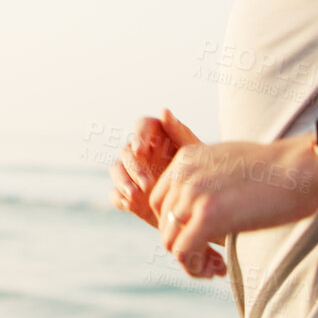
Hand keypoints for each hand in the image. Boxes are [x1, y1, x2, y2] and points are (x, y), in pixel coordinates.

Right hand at [110, 109, 197, 228]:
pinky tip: (128, 203)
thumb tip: (164, 110)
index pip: (143, 125)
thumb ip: (179, 132)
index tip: (141, 150)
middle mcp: (143, 153)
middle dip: (135, 167)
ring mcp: (133, 174)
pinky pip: (115, 193)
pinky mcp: (129, 194)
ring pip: (116, 170)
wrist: (201, 207)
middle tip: (147, 184)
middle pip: (127, 151)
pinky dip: (119, 197)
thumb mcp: (196, 155)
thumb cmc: (202, 175)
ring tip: (135, 195)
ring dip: (123, 181)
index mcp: (159, 137)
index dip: (138, 135)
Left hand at [149, 134, 317, 277]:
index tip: (203, 240)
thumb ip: (206, 182)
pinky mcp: (209, 215)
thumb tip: (198, 213)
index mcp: (185, 159)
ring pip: (170, 240)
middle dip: (184, 245)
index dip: (178, 226)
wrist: (303, 168)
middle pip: (163, 223)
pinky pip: (183, 251)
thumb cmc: (277, 171)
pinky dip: (194, 267)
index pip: (161, 202)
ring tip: (215, 268)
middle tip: (211, 260)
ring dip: (191, 260)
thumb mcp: (228, 165)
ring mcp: (193, 193)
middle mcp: (183, 174)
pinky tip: (216, 269)